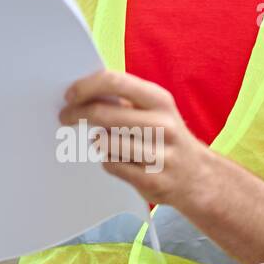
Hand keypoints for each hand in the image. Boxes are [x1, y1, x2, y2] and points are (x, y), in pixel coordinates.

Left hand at [58, 69, 215, 206]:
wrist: (199, 177)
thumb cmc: (164, 135)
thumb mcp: (153, 109)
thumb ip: (123, 98)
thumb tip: (80, 92)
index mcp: (159, 99)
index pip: (114, 81)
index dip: (85, 87)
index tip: (69, 95)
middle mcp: (163, 125)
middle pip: (103, 114)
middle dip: (76, 114)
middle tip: (64, 117)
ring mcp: (160, 155)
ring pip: (105, 142)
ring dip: (97, 141)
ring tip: (102, 140)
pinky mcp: (153, 181)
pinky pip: (111, 165)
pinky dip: (107, 160)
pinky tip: (117, 159)